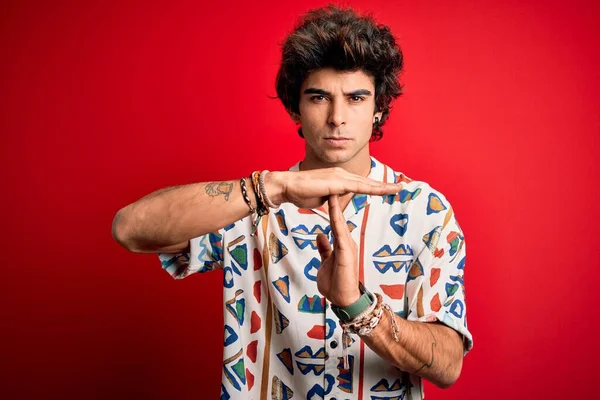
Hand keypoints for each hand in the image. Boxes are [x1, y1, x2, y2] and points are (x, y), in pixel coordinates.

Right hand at [265, 167, 400, 208]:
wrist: (287, 187)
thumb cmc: (300, 193)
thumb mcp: (322, 199)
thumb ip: (333, 199)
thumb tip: (338, 201)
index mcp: (338, 178)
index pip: (360, 184)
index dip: (375, 187)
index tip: (388, 189)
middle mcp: (341, 174)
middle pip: (367, 181)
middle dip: (384, 185)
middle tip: (401, 187)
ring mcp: (340, 176)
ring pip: (366, 183)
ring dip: (383, 186)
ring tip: (398, 188)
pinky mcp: (338, 182)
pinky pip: (360, 186)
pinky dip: (373, 188)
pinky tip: (384, 190)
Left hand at [315, 194, 360, 306]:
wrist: (344, 300)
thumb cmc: (335, 284)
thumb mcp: (325, 262)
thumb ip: (324, 248)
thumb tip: (320, 235)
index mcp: (341, 243)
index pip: (335, 219)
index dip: (331, 205)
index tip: (326, 190)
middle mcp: (346, 241)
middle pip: (339, 216)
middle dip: (336, 199)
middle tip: (331, 181)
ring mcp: (348, 246)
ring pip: (340, 221)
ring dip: (336, 205)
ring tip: (332, 188)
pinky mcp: (347, 252)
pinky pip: (340, 232)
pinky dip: (336, 219)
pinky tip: (333, 209)